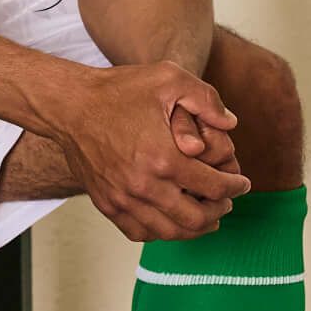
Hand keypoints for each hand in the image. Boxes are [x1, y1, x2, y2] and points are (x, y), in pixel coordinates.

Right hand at [49, 63, 249, 241]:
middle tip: (226, 201)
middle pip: (197, 218)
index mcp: (164, 158)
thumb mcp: (168, 77)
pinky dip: (161, 232)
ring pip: (170, 232)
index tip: (241, 182)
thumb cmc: (119, 90)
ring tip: (204, 215)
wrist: (69, 106)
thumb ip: (206, 99)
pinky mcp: (107, 204)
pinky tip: (170, 219)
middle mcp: (144, 186)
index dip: (236, 186)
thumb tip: (231, 123)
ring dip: (194, 228)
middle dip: (220, 211)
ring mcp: (123, 199)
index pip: (215, 187)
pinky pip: (140, 233)